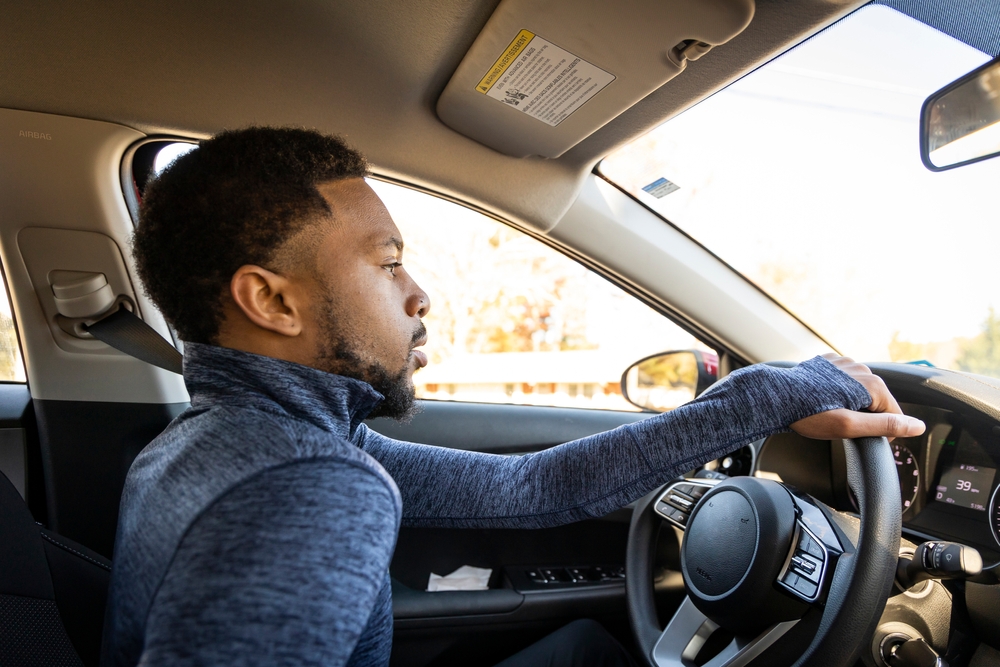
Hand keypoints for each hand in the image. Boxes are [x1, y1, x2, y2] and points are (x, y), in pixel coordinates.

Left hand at [790, 354, 924, 440]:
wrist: (775, 396)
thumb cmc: (809, 414)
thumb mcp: (850, 426)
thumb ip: (885, 426)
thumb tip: (917, 427)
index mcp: (872, 384)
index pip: (894, 413)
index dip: (884, 431)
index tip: (866, 439)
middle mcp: (862, 368)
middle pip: (877, 400)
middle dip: (866, 415)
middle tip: (843, 427)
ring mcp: (845, 363)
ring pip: (860, 389)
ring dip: (853, 403)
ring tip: (830, 414)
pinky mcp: (828, 362)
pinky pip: (843, 379)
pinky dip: (839, 391)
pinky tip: (823, 400)